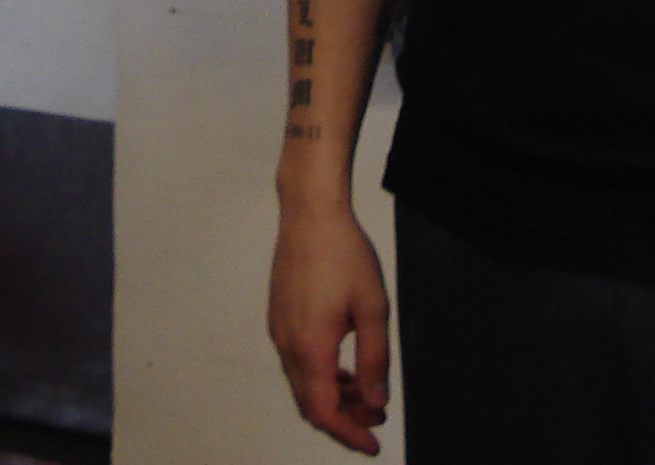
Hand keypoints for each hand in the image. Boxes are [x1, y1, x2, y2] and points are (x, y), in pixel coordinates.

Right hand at [269, 202, 391, 454]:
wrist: (310, 212)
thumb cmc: (345, 255)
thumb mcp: (373, 308)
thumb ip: (374, 360)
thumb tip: (376, 402)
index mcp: (311, 347)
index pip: (324, 412)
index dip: (348, 434)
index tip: (373, 445)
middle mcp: (287, 344)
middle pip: (310, 403)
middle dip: (344, 419)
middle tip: (376, 418)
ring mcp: (279, 330)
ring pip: (302, 383)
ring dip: (332, 397)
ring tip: (365, 392)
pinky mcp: (279, 316)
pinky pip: (297, 362)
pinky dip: (320, 376)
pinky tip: (343, 365)